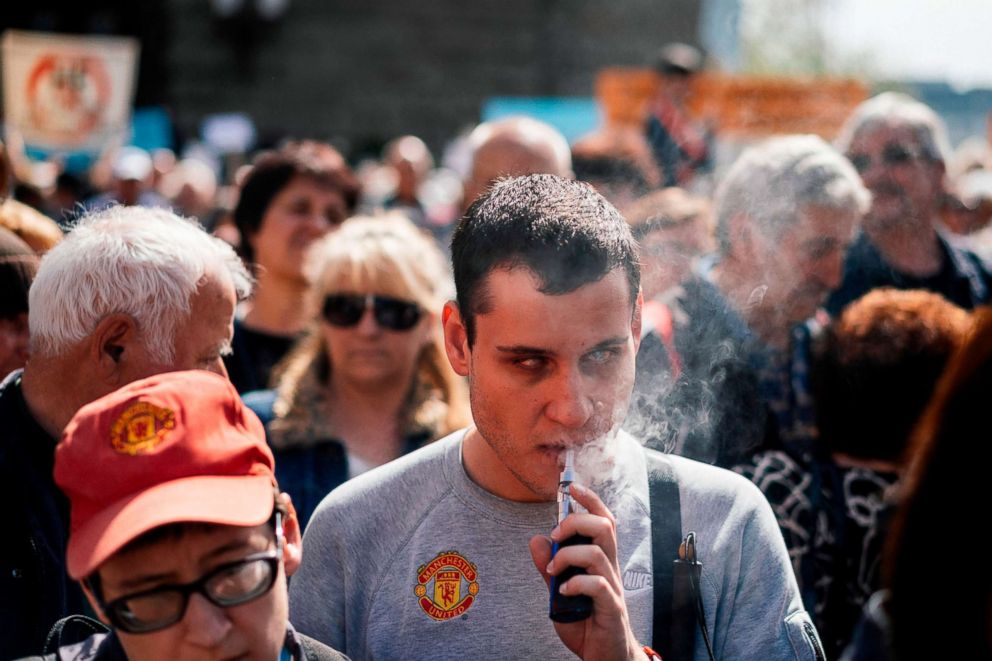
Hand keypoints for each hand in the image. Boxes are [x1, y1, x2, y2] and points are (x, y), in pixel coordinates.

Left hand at [529, 483, 645, 660]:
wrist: (607, 658)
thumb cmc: (587, 624)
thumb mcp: (560, 594)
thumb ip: (549, 569)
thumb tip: (536, 540)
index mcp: (600, 562)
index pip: (602, 521)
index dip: (590, 501)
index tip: (572, 487)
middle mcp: (609, 570)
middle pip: (604, 527)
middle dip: (575, 522)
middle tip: (555, 535)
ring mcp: (612, 588)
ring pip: (598, 553)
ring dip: (568, 555)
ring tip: (553, 570)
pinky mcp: (611, 609)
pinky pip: (597, 586)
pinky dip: (576, 583)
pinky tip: (563, 591)